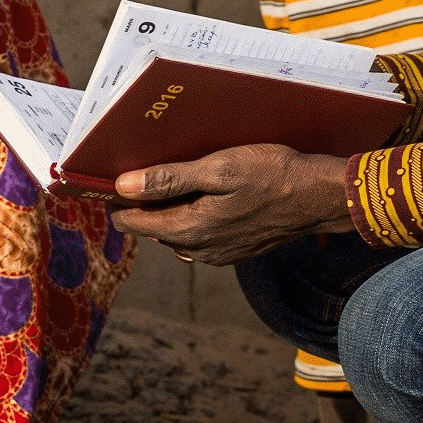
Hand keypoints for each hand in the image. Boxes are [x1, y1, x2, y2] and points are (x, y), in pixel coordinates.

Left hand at [110, 145, 354, 264]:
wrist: (319, 198)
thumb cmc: (272, 175)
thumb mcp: (218, 169)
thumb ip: (170, 179)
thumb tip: (124, 186)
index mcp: (191, 230)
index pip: (134, 222)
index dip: (116, 201)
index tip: (102, 180)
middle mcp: (200, 250)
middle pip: (153, 228)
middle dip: (139, 204)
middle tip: (130, 171)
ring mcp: (219, 253)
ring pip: (175, 232)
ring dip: (165, 209)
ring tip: (161, 178)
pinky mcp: (234, 248)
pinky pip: (197, 234)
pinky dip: (187, 215)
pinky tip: (196, 193)